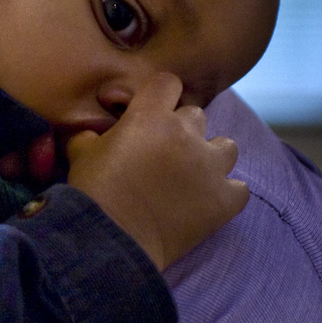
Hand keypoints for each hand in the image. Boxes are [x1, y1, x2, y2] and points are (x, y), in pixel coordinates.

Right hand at [64, 74, 247, 270]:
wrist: (112, 240)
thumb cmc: (93, 193)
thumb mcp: (82, 154)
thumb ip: (92, 134)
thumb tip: (92, 132)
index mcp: (151, 115)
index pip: (169, 82)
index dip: (160, 96)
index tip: (151, 114)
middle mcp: (187, 133)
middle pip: (196, 116)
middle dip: (183, 131)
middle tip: (164, 156)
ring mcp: (210, 166)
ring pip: (227, 147)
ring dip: (212, 157)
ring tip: (194, 177)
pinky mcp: (224, 199)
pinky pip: (240, 189)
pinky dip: (227, 194)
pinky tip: (210, 203)